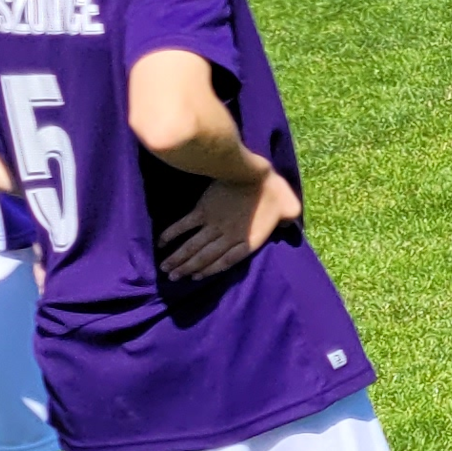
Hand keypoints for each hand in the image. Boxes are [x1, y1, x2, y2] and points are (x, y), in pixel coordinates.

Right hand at [159, 160, 299, 280]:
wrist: (251, 172)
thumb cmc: (273, 189)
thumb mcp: (290, 208)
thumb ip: (288, 221)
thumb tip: (288, 226)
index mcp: (248, 240)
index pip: (226, 262)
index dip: (210, 270)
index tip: (196, 277)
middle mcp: (228, 236)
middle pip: (205, 257)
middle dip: (187, 269)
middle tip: (173, 279)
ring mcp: (213, 224)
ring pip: (192, 245)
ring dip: (178, 258)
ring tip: (165, 268)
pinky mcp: (203, 210)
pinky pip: (184, 225)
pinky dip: (172, 234)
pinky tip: (161, 243)